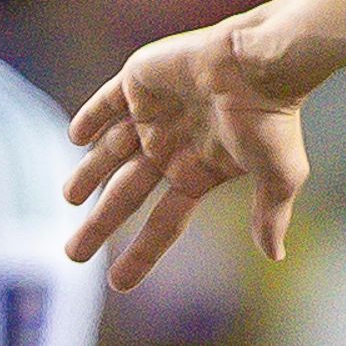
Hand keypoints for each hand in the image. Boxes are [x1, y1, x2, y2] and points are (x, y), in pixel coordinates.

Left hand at [63, 19, 309, 289]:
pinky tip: (74, 138)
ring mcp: (154, 115)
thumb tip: (276, 256)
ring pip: (110, 152)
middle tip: (72, 255)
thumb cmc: (271, 119)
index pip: (164, 222)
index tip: (117, 284)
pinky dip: (89, 118)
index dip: (141, 253)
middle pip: (125, 194)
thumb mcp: (279, 175)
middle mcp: (172, 147)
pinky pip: (107, 103)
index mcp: (199, 173)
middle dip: (99, 224)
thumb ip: (271, 214)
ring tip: (67, 198)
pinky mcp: (139, 81)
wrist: (258, 62)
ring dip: (88, 174)